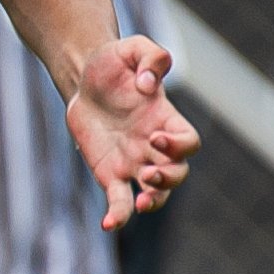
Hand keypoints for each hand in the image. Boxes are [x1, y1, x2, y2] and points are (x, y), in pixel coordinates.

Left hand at [64, 34, 197, 229]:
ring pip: (156, 194)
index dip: (179, 146)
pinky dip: (118, 216)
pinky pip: (120, 203)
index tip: (154, 137)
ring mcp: (134, 163)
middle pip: (178, 173)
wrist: (84, 78)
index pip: (189, 142)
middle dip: (168, 178)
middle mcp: (154, 146)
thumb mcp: (133, 48)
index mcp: (166, 120)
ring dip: (154, 201)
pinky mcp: (110, 174)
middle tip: (148, 173)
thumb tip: (147, 84)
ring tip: (142, 201)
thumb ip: (151, 58)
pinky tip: (107, 225)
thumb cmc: (114, 62)